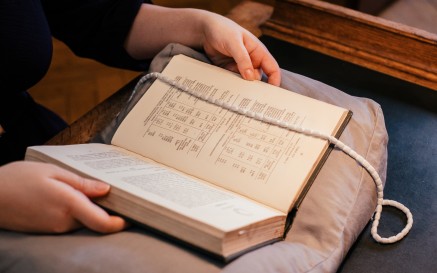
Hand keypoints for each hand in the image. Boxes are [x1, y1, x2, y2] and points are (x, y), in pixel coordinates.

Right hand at [0, 161, 126, 232]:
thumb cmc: (19, 178)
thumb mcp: (53, 171)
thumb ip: (81, 183)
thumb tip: (106, 189)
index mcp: (69, 205)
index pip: (103, 223)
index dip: (121, 223)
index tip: (133, 216)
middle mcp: (63, 222)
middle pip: (96, 221)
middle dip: (108, 212)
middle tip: (117, 194)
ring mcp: (54, 228)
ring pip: (83, 222)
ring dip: (92, 211)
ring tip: (94, 191)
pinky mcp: (47, 230)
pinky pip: (70, 223)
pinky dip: (78, 213)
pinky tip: (75, 198)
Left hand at [200, 12, 280, 85]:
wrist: (205, 30)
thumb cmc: (223, 30)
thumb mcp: (234, 43)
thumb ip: (243, 59)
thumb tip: (250, 77)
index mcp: (259, 52)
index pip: (272, 68)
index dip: (274, 80)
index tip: (271, 92)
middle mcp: (252, 60)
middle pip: (259, 79)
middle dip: (254, 86)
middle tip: (247, 92)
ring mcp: (241, 66)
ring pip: (246, 81)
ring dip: (241, 85)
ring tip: (233, 84)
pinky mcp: (230, 70)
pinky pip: (234, 80)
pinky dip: (231, 83)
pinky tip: (226, 82)